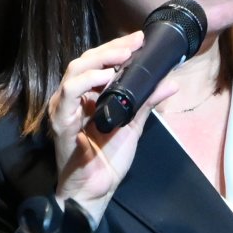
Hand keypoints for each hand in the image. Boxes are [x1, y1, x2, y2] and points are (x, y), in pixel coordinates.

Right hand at [48, 30, 181, 223]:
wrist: (94, 193)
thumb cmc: (107, 161)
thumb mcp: (133, 126)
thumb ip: (147, 102)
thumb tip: (170, 82)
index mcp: (87, 97)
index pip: (97, 63)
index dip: (116, 48)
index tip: (139, 39)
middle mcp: (73, 100)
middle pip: (85, 62)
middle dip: (110, 49)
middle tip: (133, 44)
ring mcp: (64, 111)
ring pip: (74, 73)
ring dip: (98, 62)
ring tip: (122, 57)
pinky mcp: (61, 125)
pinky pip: (67, 98)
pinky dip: (85, 84)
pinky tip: (104, 79)